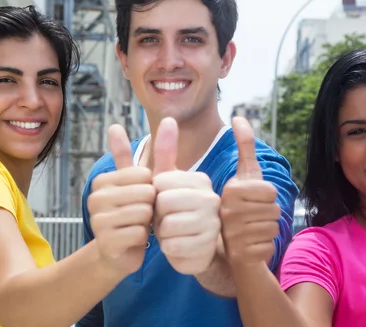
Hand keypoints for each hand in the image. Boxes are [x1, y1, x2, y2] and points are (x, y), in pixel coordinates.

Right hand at [88, 124, 154, 276]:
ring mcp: (97, 219)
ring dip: (149, 222)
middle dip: (152, 205)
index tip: (143, 198)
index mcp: (103, 180)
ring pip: (143, 213)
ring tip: (139, 225)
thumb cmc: (135, 212)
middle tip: (142, 214)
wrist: (121, 251)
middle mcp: (95, 197)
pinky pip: (139, 232)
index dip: (152, 188)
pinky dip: (144, 237)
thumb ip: (150, 152)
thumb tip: (153, 120)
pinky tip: (135, 239)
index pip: (144, 174)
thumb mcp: (144, 182)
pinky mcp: (105, 241)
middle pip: (145, 193)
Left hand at [152, 118, 220, 274]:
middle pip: (163, 203)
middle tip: (166, 219)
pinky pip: (173, 246)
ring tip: (172, 232)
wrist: (193, 248)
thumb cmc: (175, 211)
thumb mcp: (165, 181)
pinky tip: (178, 246)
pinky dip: (169, 249)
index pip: (160, 182)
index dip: (154, 196)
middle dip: (157, 215)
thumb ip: (164, 151)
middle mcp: (211, 198)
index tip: (163, 201)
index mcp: (200, 179)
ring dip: (162, 233)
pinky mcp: (207, 247)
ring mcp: (212, 223)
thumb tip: (168, 117)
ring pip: (167, 226)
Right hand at [220, 117, 280, 265]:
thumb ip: (244, 147)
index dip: (266, 196)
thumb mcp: (242, 176)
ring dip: (267, 230)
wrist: (227, 245)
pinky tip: (251, 245)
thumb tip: (238, 117)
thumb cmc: (239, 205)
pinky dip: (264, 247)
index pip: (270, 191)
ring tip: (251, 229)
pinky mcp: (242, 254)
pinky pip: (270, 246)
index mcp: (231, 190)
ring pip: (274, 227)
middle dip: (268, 213)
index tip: (251, 200)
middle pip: (275, 209)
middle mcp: (229, 211)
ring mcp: (234, 235)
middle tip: (252, 217)